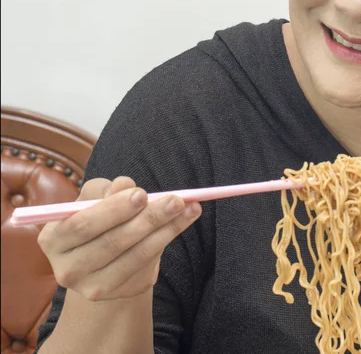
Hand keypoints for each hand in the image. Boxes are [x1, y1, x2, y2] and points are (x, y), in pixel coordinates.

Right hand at [37, 176, 201, 300]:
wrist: (105, 253)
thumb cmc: (99, 215)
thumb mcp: (96, 197)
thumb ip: (107, 188)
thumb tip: (125, 185)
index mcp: (54, 239)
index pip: (81, 225)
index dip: (113, 210)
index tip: (142, 194)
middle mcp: (68, 269)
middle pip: (112, 243)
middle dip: (148, 219)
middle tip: (175, 200)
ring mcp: (94, 287)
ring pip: (136, 255)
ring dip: (167, 229)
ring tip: (189, 207)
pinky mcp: (121, 292)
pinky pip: (148, 265)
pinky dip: (168, 240)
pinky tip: (184, 221)